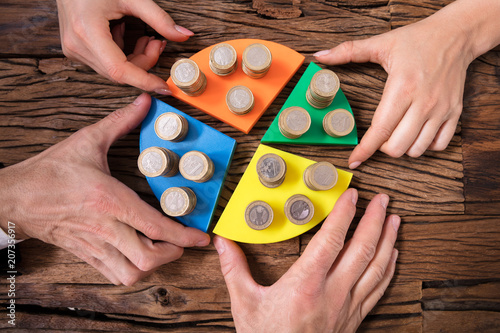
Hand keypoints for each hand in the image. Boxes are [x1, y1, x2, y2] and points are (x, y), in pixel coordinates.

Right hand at [0, 93, 209, 285]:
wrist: (15, 197)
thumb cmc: (50, 172)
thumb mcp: (87, 141)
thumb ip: (120, 121)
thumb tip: (145, 103)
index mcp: (109, 200)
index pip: (155, 225)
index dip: (183, 235)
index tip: (201, 237)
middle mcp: (105, 227)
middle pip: (147, 257)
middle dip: (173, 253)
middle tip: (181, 240)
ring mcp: (94, 244)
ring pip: (131, 273)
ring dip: (153, 265)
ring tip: (161, 248)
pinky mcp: (86, 253)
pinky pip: (114, 274)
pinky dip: (133, 271)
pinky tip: (138, 255)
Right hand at [56, 0, 193, 93]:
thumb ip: (159, 19)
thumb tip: (184, 36)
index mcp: (87, 32)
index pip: (120, 71)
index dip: (144, 81)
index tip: (164, 88)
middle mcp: (77, 46)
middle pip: (120, 72)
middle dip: (145, 61)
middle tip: (158, 43)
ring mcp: (74, 50)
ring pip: (114, 70)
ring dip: (135, 58)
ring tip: (146, 37)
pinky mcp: (76, 50)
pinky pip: (106, 63)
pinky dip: (122, 54)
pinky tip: (124, 33)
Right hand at [214, 189, 399, 331]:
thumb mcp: (245, 304)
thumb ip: (234, 270)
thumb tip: (222, 243)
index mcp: (305, 285)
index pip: (330, 240)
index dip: (343, 214)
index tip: (351, 194)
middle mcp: (332, 293)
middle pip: (361, 250)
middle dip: (375, 220)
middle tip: (383, 199)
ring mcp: (347, 306)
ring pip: (375, 268)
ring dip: (387, 240)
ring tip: (394, 219)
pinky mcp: (354, 318)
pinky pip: (378, 290)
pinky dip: (388, 269)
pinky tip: (393, 255)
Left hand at [314, 6, 474, 167]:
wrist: (455, 35)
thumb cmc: (418, 39)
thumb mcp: (381, 43)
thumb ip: (348, 51)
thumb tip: (320, 56)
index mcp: (402, 88)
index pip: (380, 130)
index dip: (364, 150)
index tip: (354, 160)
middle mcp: (422, 103)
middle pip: (397, 147)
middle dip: (381, 148)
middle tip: (378, 136)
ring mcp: (441, 110)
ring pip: (417, 150)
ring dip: (402, 148)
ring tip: (396, 134)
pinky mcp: (455, 112)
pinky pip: (439, 144)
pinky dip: (425, 146)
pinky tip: (416, 133)